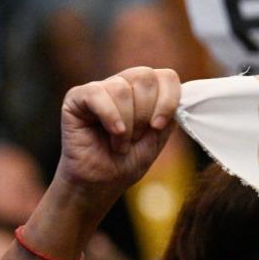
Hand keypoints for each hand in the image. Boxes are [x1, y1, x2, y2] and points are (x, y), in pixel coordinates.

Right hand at [55, 67, 181, 204]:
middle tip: (136, 138)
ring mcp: (99, 89)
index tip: (159, 126)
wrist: (101, 184)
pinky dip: (110, 117)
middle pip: (145, 77)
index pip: (166, 76)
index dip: (168, 101)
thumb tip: (182, 93)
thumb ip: (169, 112)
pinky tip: (112, 133)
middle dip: (145, 114)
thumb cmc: (128, 161)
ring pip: (122, 89)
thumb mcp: (158, 136)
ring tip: (121, 143)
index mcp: (146, 91)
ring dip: (127, 123)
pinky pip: (97, 94)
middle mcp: (123, 84)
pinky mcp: (76, 98)